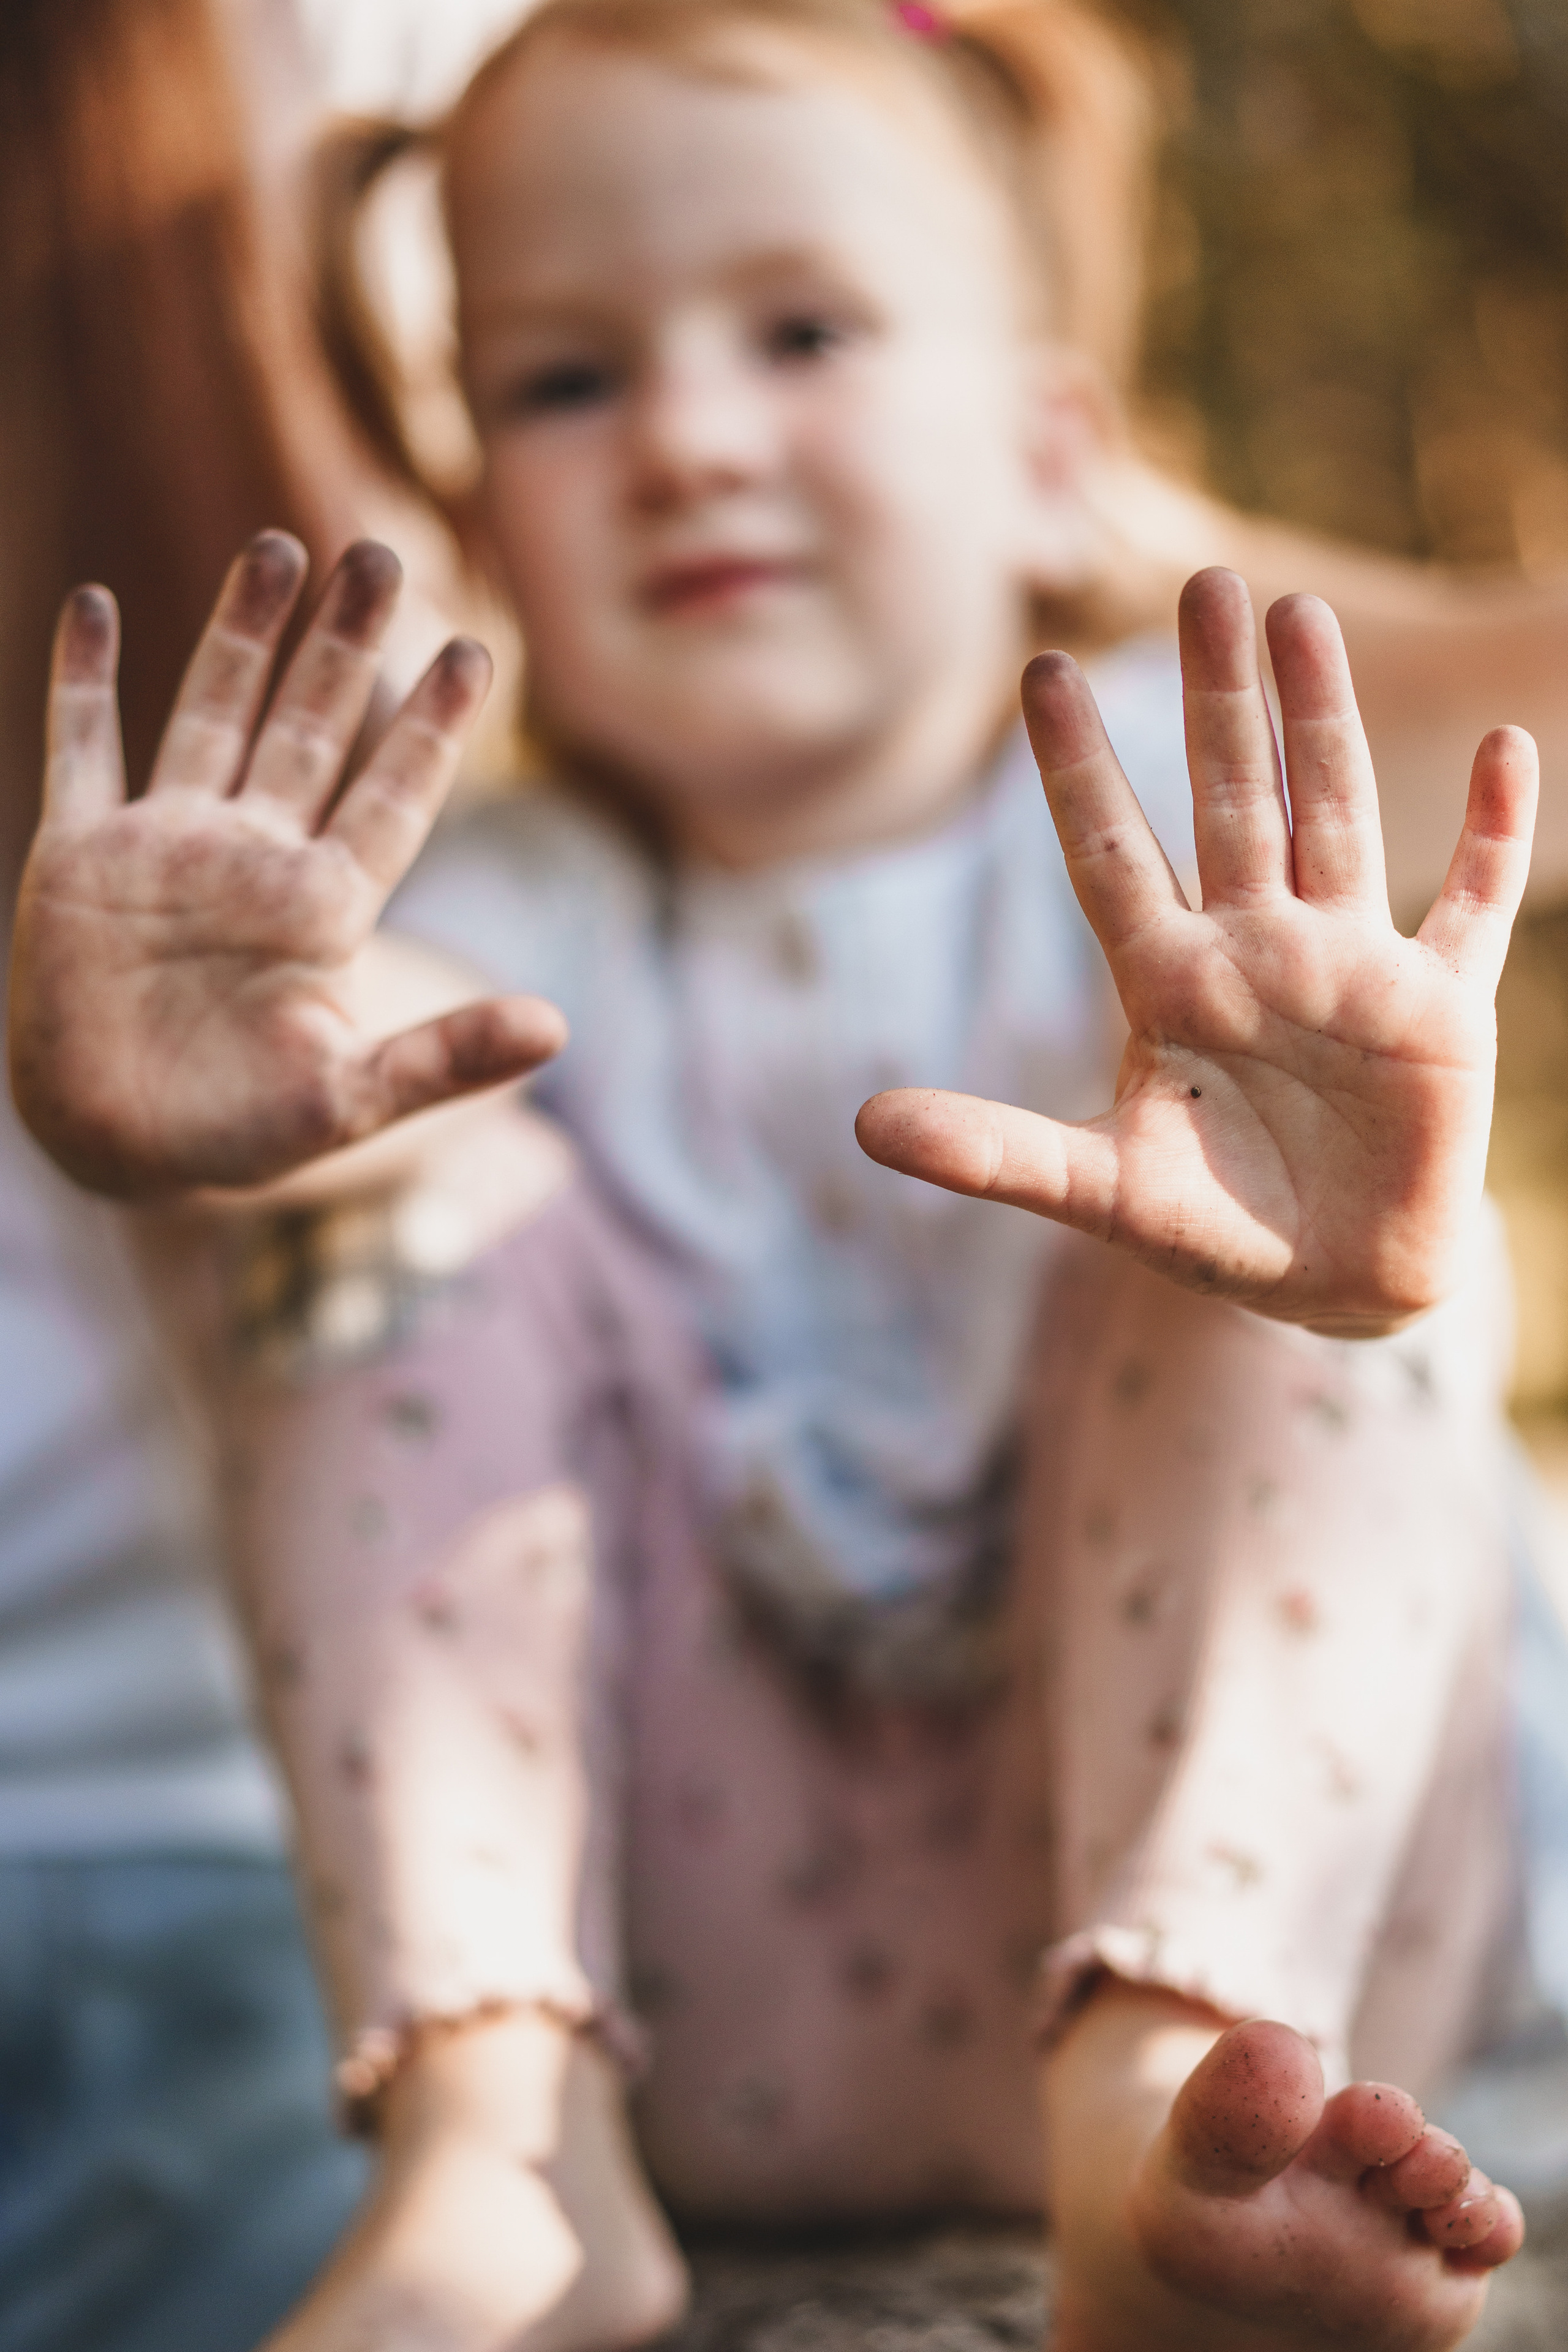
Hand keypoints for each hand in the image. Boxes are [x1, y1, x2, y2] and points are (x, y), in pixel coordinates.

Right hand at [8, 535, 565, 1197]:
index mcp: (322, 908)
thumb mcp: (350, 1103)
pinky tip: (97, 605)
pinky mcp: (80, 858)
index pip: (392, 794)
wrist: (119, 1151)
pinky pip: (82, 750)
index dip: (430, 725)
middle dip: (345, 645)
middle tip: (382, 553)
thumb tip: (557, 1028)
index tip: (475, 650)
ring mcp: (166, 849)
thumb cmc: (238, 1135)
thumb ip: (446, 1059)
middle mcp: (252, 859)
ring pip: (212, 714)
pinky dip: (84, 681)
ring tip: (281, 546)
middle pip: (310, 729)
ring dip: (242, 634)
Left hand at [856, 568, 1536, 1334]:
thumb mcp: (1099, 1191)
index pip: (1110, 851)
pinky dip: (1496, 835)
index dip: (1078, 767)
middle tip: (1205, 582)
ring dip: (1322, 723)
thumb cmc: (1215, 1231)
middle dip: (1219, 696)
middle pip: (1231, 799)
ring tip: (1303, 616)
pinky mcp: (1439, 1008)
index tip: (1042, 670)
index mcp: (1169, 982)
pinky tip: (1507, 751)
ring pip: (1333, 817)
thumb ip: (993, 1152)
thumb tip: (863, 1125)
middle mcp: (1256, 950)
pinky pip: (1472, 904)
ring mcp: (1350, 968)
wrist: (1333, 1282)